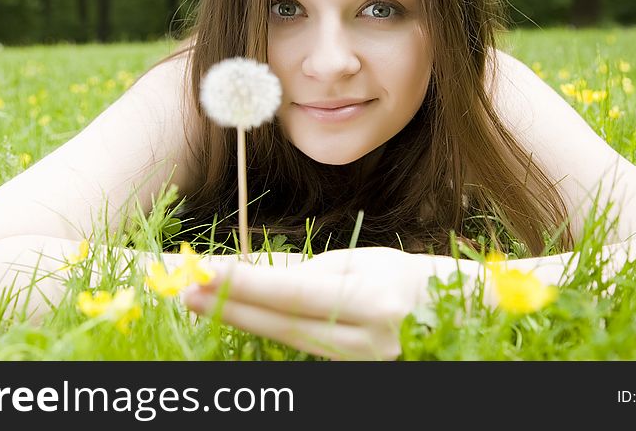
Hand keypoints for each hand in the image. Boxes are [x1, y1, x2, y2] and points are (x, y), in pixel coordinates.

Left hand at [182, 246, 441, 359]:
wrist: (447, 312)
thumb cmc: (402, 277)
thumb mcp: (361, 263)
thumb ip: (313, 275)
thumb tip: (261, 280)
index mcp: (374, 304)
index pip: (295, 294)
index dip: (247, 285)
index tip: (206, 272)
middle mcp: (368, 341)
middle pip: (284, 325)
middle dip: (233, 307)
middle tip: (189, 290)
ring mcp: (361, 365)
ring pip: (289, 342)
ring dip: (244, 319)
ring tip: (205, 301)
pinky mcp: (353, 373)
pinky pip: (304, 351)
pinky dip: (271, 332)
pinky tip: (242, 316)